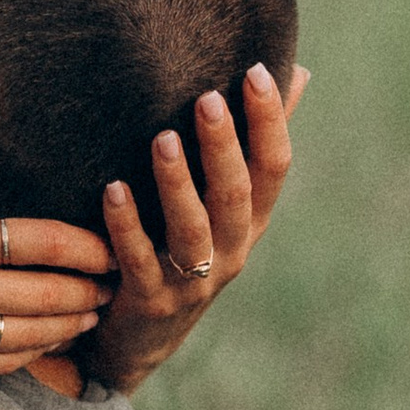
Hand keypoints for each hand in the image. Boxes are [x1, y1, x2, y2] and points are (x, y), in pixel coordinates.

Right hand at [0, 102, 114, 379]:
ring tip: (93, 311)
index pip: (41, 242)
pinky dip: (35, 352)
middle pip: (50, 292)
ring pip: (34, 333)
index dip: (86, 247)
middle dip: (91, 288)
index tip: (110, 246)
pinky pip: (4, 364)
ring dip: (72, 323)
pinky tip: (50, 339)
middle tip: (117, 280)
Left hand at [88, 63, 305, 392]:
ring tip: (162, 139)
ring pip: (191, 230)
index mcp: (252, 221)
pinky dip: (126, 227)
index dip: (270, 121)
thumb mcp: (227, 204)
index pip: (274, 167)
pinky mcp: (149, 301)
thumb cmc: (186, 249)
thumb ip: (253, 142)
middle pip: (237, 195)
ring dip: (177, 184)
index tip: (257, 70)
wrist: (144, 338)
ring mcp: (192, 280)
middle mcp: (231, 250)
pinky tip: (112, 190)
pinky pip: (139, 262)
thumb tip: (297, 72)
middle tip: (206, 98)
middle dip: (224, 147)